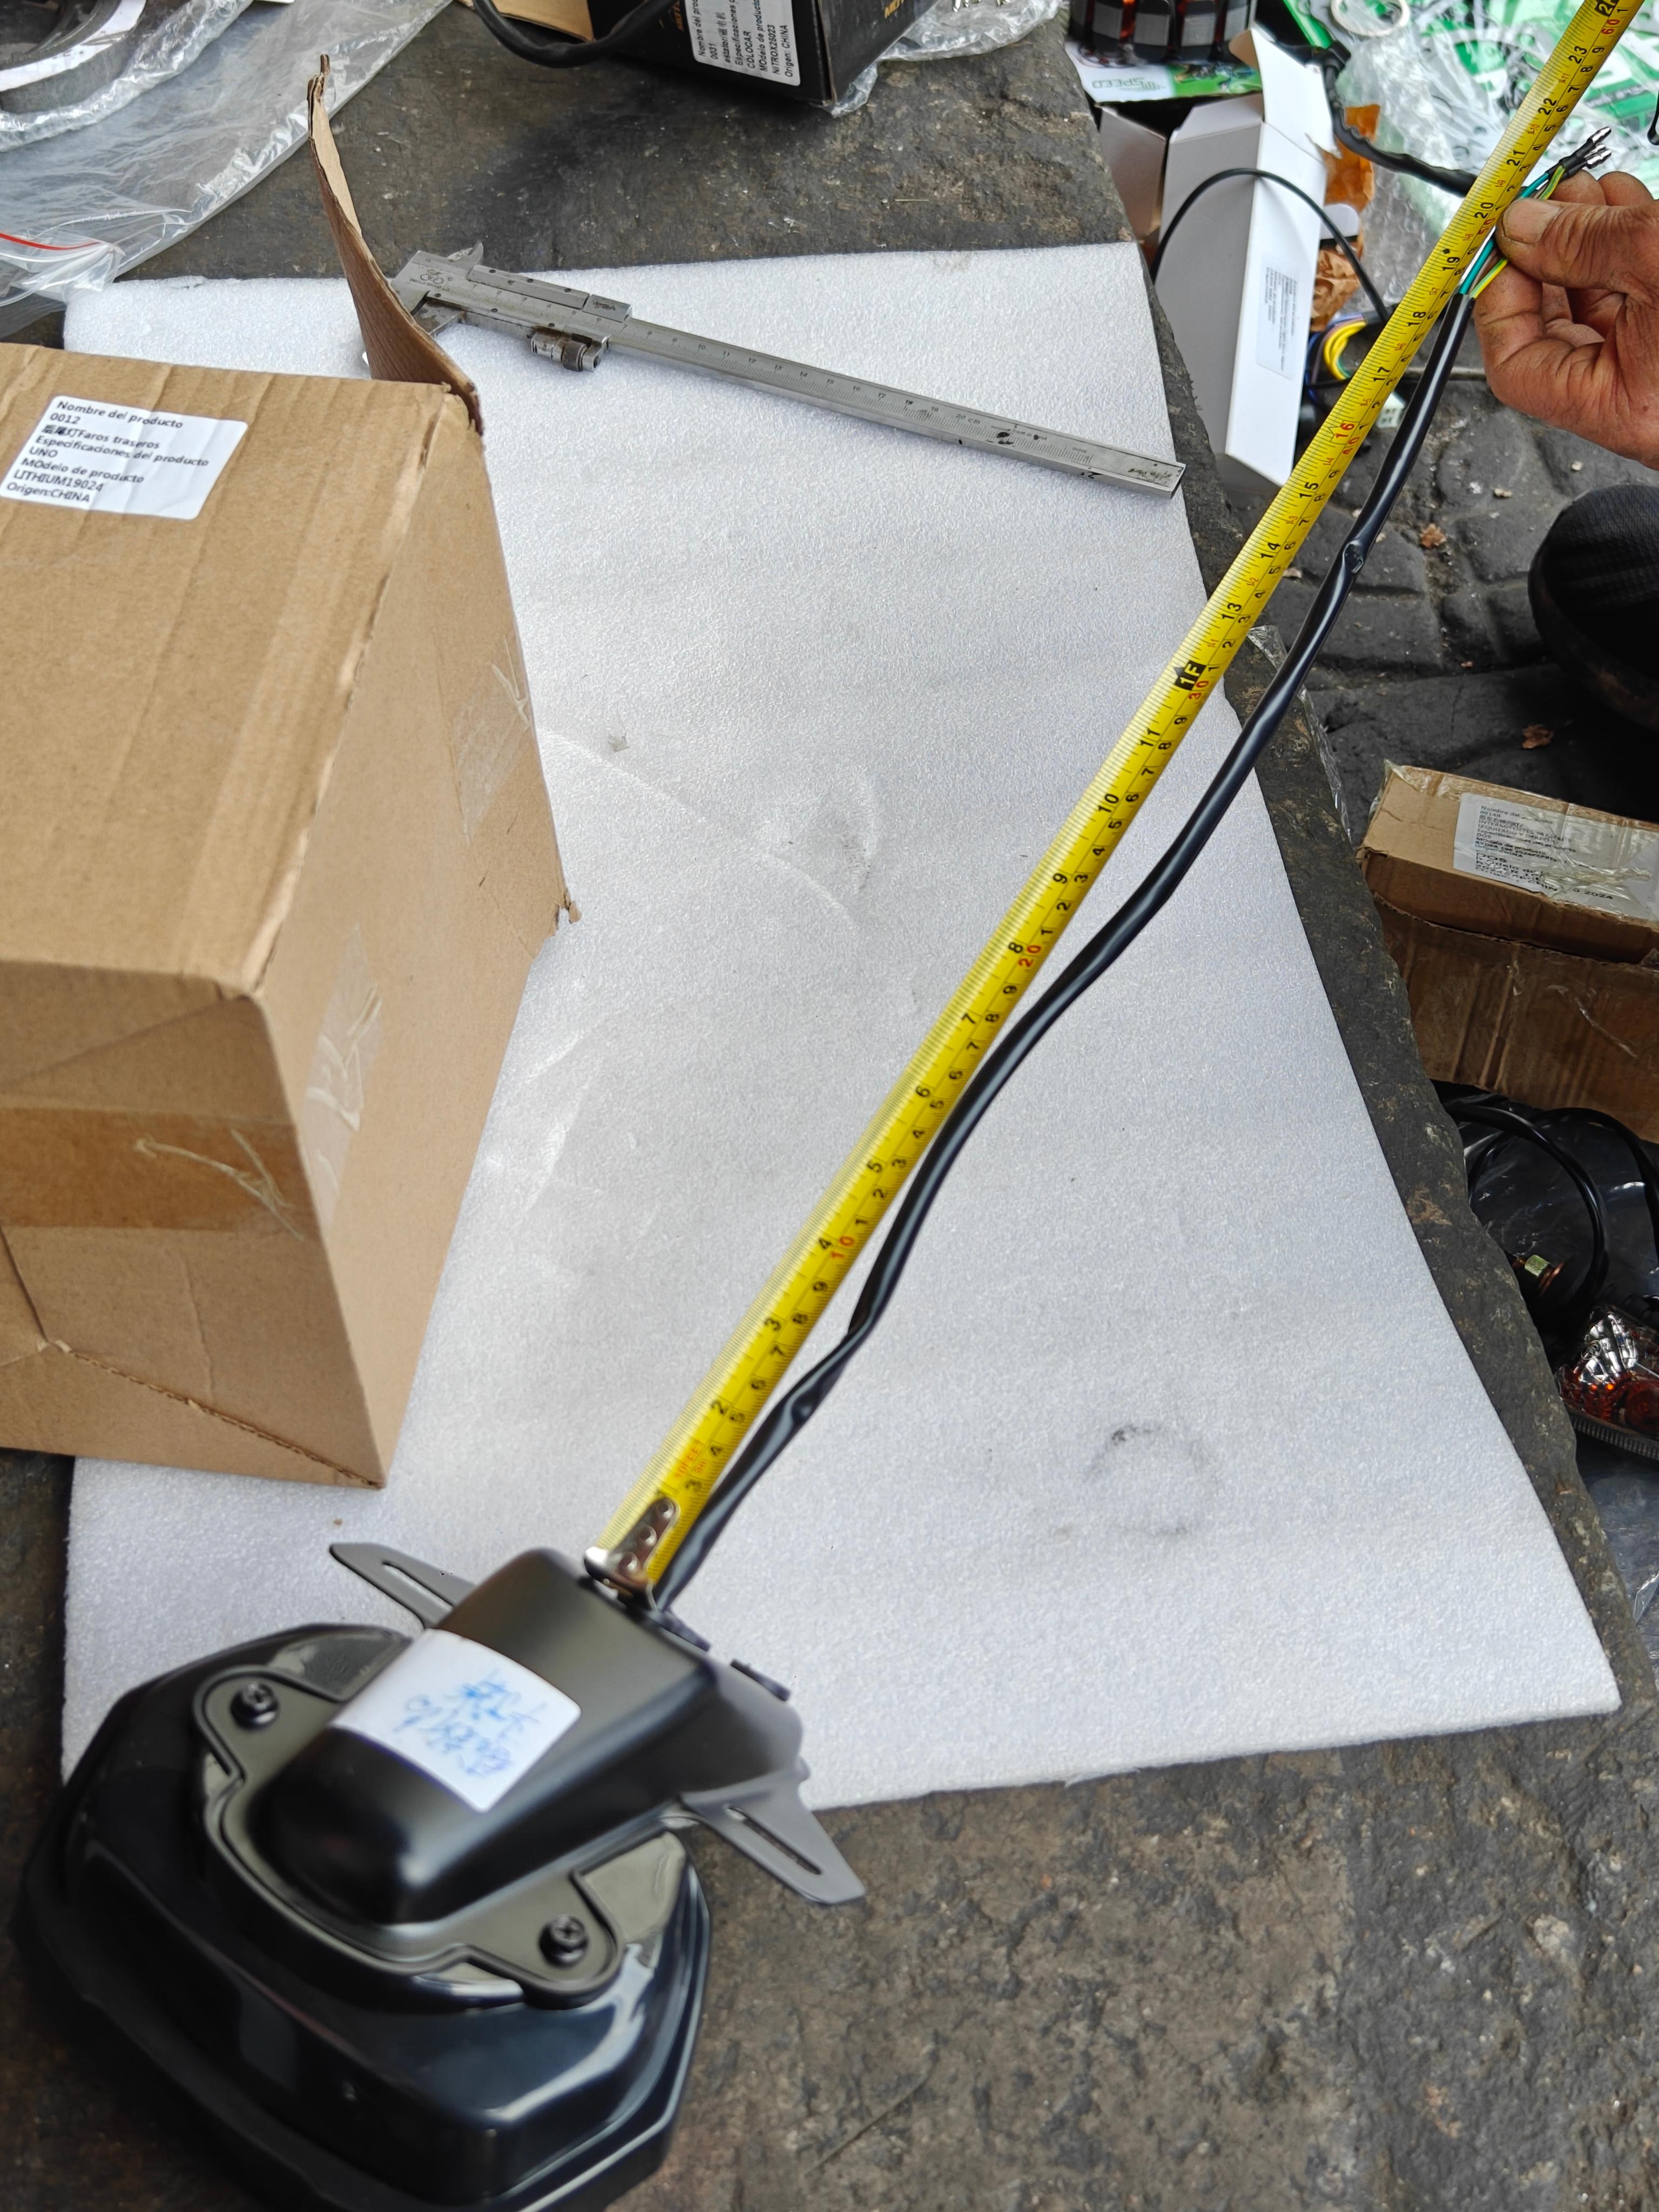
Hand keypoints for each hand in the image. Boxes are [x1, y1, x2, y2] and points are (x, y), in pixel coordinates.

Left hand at [1472, 169, 1658, 467]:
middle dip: (1546, 252)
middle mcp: (1633, 395)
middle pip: (1555, 326)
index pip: (1515, 364)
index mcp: (1612, 408)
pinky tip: (1625, 202)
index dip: (1499, 295)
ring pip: (1600, 298)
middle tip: (1545, 198)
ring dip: (1590, 236)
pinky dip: (1627, 243)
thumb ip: (1584, 243)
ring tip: (1588, 186)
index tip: (1503, 237)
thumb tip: (1522, 226)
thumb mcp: (1655, 263)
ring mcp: (1658, 363)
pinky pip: (1639, 288)